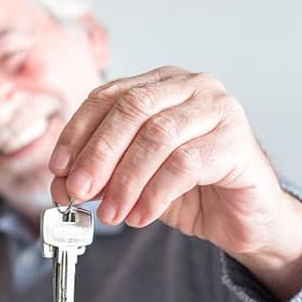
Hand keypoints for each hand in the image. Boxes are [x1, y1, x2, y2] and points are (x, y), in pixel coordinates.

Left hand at [49, 66, 301, 300]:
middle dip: (98, 154)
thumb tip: (63, 184)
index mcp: (160, 84)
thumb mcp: (133, 179)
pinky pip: (186, 164)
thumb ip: (101, 174)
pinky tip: (140, 215)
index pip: (108, 96)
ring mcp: (218, 109)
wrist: (243, 218)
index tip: (59, 168)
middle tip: (78, 191)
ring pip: (158, 135)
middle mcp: (191, 86)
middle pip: (131, 109)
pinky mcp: (237, 141)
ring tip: (111, 212)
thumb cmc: (189, 190)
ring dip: (125, 179)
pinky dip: (155, 193)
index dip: (78, 132)